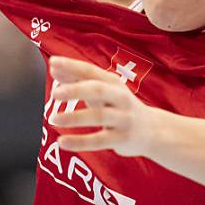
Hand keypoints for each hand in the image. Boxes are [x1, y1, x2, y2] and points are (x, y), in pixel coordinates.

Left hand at [47, 56, 163, 156]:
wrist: (152, 130)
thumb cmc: (118, 106)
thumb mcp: (101, 90)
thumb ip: (77, 79)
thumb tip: (53, 67)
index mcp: (112, 82)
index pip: (90, 71)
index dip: (72, 66)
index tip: (52, 62)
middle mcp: (120, 97)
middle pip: (98, 90)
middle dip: (76, 90)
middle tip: (55, 93)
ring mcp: (123, 118)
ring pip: (98, 117)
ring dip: (74, 118)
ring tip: (53, 119)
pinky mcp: (122, 139)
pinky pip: (99, 141)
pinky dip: (80, 142)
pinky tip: (62, 142)